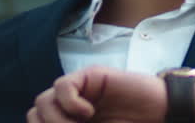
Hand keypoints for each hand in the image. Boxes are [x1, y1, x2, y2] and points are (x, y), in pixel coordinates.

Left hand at [27, 66, 167, 122]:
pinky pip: (63, 86)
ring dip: (57, 120)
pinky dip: (70, 103)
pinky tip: (87, 112)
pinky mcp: (89, 76)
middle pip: (34, 114)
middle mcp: (68, 106)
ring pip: (42, 102)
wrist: (160, 113)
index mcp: (68, 121)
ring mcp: (78, 90)